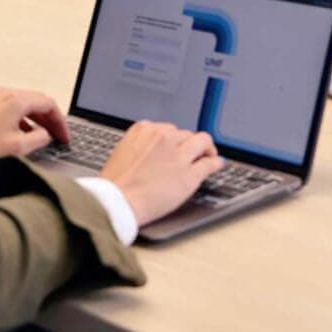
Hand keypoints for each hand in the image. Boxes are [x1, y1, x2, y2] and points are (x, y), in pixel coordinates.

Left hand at [0, 87, 70, 166]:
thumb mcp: (17, 147)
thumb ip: (39, 139)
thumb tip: (46, 135)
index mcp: (16, 100)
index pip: (48, 104)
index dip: (60, 121)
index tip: (64, 136)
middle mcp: (6, 93)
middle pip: (38, 101)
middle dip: (50, 119)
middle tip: (58, 136)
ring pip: (25, 103)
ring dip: (37, 118)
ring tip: (44, 136)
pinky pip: (13, 107)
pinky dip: (24, 118)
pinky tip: (24, 134)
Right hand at [99, 121, 224, 225]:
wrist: (117, 202)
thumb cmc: (114, 184)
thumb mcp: (123, 152)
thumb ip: (140, 146)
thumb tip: (152, 151)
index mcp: (144, 129)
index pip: (168, 129)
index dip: (174, 140)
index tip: (176, 146)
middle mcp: (163, 137)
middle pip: (185, 134)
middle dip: (187, 144)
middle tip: (191, 154)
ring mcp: (178, 155)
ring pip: (202, 142)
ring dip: (206, 149)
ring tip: (208, 156)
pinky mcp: (190, 175)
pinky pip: (210, 164)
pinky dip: (216, 163)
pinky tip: (217, 165)